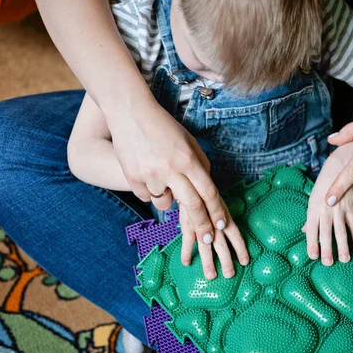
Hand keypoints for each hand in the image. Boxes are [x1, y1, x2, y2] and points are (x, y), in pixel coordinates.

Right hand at [107, 100, 248, 277]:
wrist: (130, 112)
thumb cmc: (163, 127)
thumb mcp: (188, 142)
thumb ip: (199, 165)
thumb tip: (208, 189)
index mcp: (188, 159)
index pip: (208, 192)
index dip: (217, 211)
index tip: (222, 225)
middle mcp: (171, 169)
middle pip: (192, 205)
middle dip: (202, 226)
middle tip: (207, 241)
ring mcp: (151, 175)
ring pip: (166, 204)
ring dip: (169, 200)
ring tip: (162, 178)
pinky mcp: (133, 178)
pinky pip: (147, 198)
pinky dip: (150, 192)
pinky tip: (147, 172)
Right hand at [178, 202, 247, 278]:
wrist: (191, 188)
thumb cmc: (208, 200)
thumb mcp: (220, 207)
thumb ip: (224, 220)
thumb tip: (231, 234)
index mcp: (225, 219)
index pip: (236, 236)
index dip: (241, 249)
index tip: (245, 262)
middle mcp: (214, 223)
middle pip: (221, 245)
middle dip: (226, 260)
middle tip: (229, 274)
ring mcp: (200, 225)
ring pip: (205, 246)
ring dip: (208, 262)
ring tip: (211, 275)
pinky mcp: (188, 225)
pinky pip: (187, 241)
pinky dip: (186, 252)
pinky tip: (186, 263)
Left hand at [304, 144, 352, 265]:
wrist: (338, 169)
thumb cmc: (322, 188)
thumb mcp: (312, 201)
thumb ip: (310, 218)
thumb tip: (303, 232)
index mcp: (313, 209)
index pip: (311, 230)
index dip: (312, 243)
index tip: (313, 257)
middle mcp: (325, 210)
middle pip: (326, 233)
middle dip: (327, 249)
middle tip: (328, 263)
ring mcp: (339, 209)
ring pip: (341, 231)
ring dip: (343, 246)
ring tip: (344, 259)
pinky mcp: (351, 207)